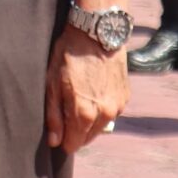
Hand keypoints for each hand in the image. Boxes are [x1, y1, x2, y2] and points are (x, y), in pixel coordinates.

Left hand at [45, 26, 129, 153]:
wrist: (96, 33)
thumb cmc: (69, 55)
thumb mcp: (53, 83)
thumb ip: (54, 116)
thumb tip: (54, 141)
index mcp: (84, 114)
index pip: (73, 144)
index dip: (62, 139)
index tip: (56, 128)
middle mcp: (104, 114)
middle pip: (87, 138)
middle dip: (75, 131)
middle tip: (65, 109)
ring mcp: (117, 106)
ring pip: (100, 127)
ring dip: (89, 121)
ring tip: (78, 99)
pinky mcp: (125, 97)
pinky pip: (111, 113)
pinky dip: (101, 109)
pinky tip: (92, 92)